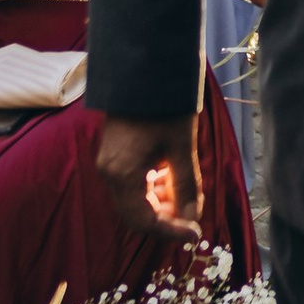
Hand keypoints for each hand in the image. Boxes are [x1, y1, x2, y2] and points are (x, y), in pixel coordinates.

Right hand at [94, 114, 203, 239]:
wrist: (144, 69)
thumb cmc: (166, 106)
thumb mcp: (182, 146)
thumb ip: (187, 185)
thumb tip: (194, 218)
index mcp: (122, 174)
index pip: (143, 221)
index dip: (170, 231)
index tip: (196, 234)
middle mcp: (109, 173)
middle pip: (136, 214)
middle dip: (166, 219)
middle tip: (194, 217)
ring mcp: (108, 163)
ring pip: (134, 200)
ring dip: (161, 203)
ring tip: (187, 192)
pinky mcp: (114, 155)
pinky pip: (132, 184)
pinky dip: (154, 188)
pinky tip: (173, 177)